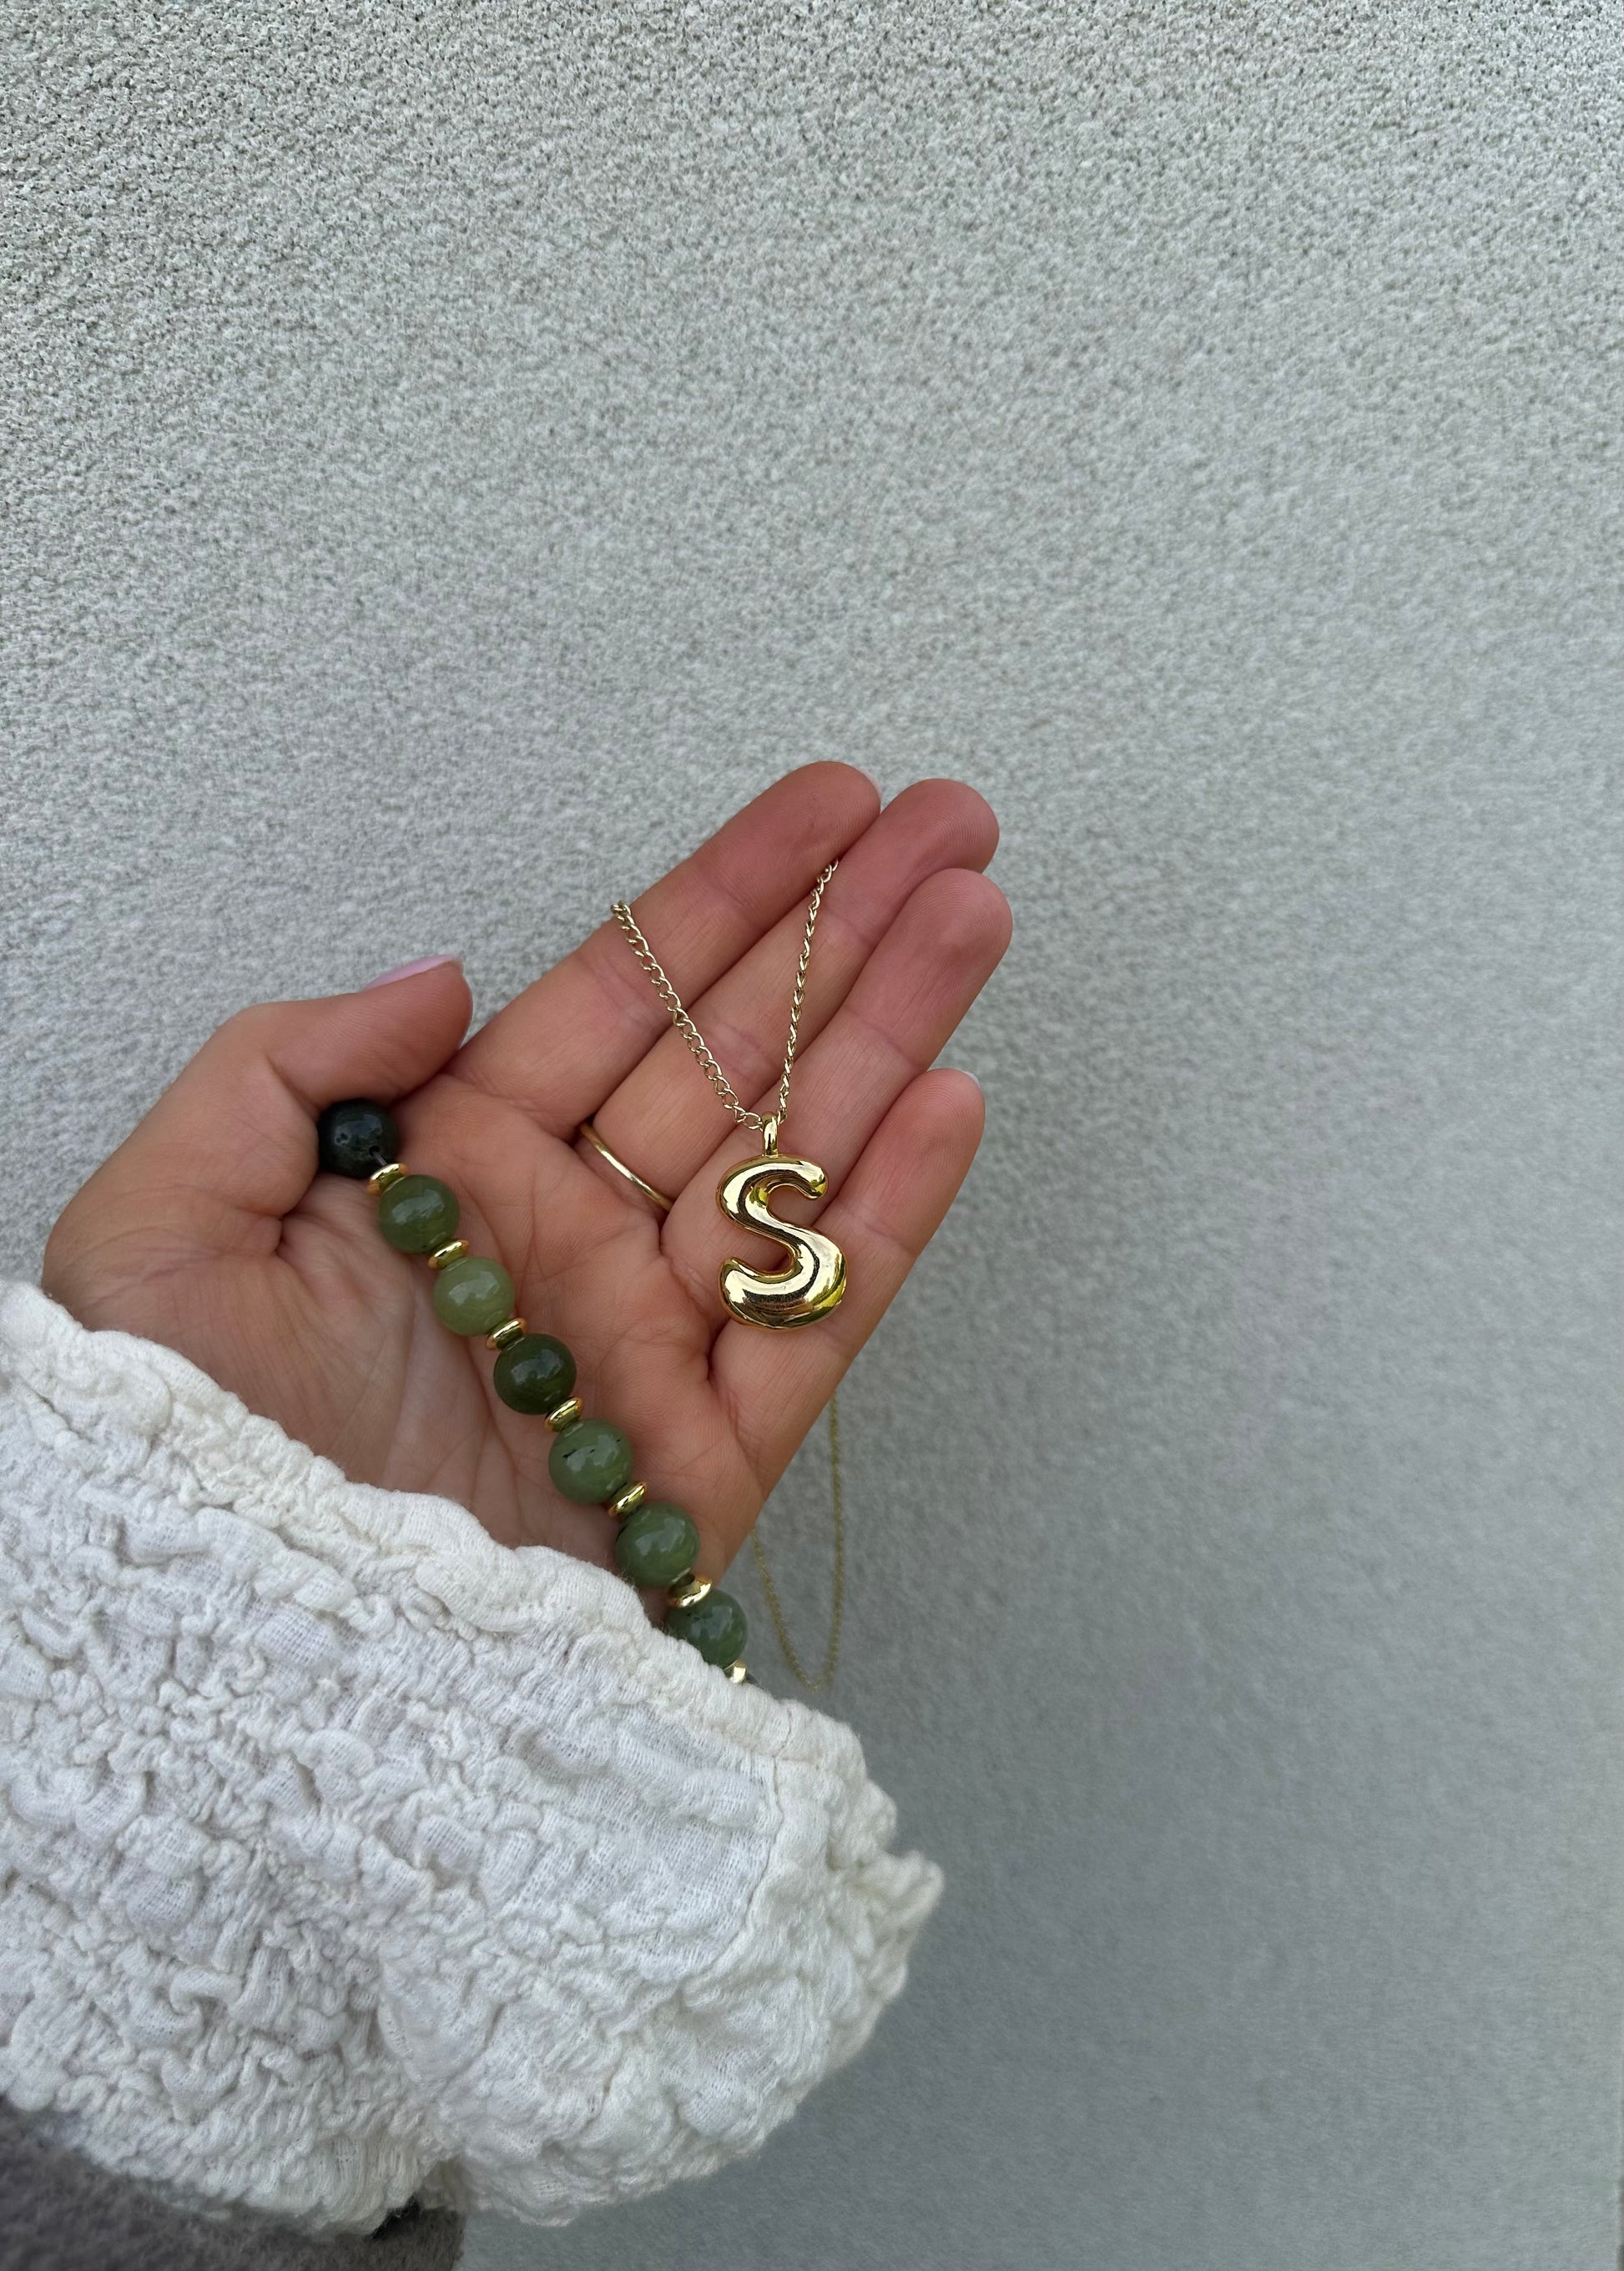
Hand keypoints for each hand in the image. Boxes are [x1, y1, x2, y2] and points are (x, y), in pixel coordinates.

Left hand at [41, 766, 1010, 1585]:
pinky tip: (948, 1105)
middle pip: (735, 1059)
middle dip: (846, 938)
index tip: (828, 809)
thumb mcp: (164, 1227)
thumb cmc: (185, 1455)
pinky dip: (887, 1220)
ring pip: (797, 1163)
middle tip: (953, 831)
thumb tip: (440, 979)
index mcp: (448, 1170)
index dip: (727, 895)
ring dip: (891, 1038)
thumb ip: (283, 1068)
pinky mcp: (702, 1461)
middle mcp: (563, 1240)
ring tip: (979, 919)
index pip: (615, 998)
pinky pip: (815, 1322)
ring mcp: (645, 1345)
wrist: (247, 1673)